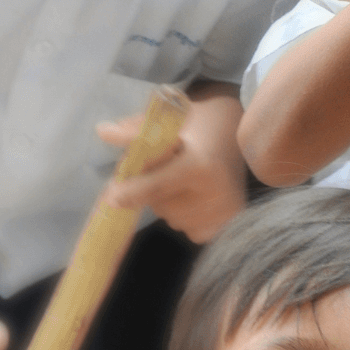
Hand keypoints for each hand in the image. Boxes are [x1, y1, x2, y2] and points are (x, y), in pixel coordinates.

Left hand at [99, 85, 247, 242]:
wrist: (247, 134)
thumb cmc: (201, 125)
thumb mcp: (171, 120)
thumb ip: (136, 130)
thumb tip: (101, 131)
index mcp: (200, 164)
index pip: (155, 187)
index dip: (132, 192)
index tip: (112, 197)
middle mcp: (215, 193)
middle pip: (159, 204)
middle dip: (152, 190)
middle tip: (167, 168)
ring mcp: (223, 213)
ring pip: (172, 218)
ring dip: (170, 203)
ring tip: (187, 180)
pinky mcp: (228, 225)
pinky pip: (189, 230)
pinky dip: (187, 216)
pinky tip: (199, 196)